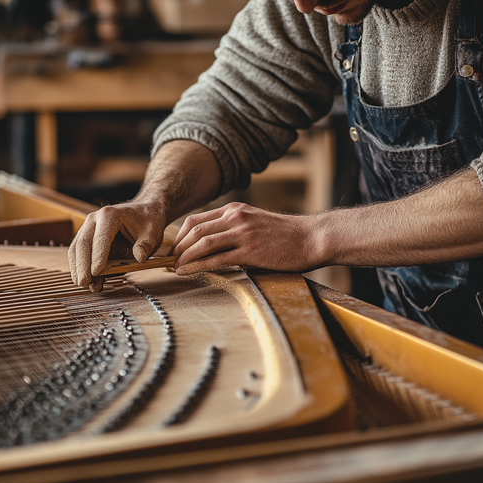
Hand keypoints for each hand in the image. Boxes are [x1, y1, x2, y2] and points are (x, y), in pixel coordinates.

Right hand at [69, 202, 165, 290]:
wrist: (143, 213)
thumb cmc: (147, 222)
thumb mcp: (152, 233)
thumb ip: (146, 245)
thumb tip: (140, 257)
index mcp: (110, 215)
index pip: (101, 238)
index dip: (98, 256)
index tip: (97, 272)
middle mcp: (94, 220)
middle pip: (82, 243)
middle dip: (82, 265)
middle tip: (84, 283)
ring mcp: (88, 228)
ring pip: (76, 249)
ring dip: (77, 268)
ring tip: (83, 284)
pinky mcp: (87, 238)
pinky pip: (79, 253)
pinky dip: (80, 267)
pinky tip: (85, 280)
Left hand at [172, 202, 321, 274]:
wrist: (312, 238)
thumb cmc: (286, 235)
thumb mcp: (256, 223)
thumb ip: (235, 229)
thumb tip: (215, 245)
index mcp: (235, 210)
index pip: (196, 220)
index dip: (180, 236)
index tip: (174, 249)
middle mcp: (236, 217)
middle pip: (194, 229)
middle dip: (177, 247)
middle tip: (169, 261)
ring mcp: (243, 233)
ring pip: (202, 242)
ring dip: (184, 256)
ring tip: (175, 268)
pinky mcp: (250, 250)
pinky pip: (217, 258)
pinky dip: (198, 265)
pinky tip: (189, 272)